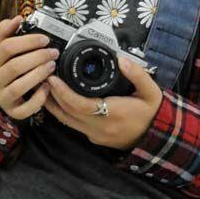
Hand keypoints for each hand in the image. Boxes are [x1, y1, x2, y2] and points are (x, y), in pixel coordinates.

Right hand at [0, 15, 59, 121]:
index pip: (7, 47)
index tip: (45, 38)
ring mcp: (2, 97)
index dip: (28, 41)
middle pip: (15, 67)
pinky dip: (37, 100)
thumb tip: (17, 17)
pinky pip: (24, 109)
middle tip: (53, 52)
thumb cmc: (3, 67)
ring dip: (38, 75)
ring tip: (52, 66)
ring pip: (18, 87)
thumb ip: (6, 31)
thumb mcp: (0, 48)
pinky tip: (47, 88)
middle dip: (37, 57)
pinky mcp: (12, 111)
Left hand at [44, 55, 163, 149]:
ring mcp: (95, 135)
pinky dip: (62, 112)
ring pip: (66, 121)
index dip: (63, 92)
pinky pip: (73, 125)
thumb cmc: (152, 113)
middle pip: (67, 113)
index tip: (53, 78)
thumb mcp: (151, 91)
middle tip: (43, 76)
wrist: (156, 137)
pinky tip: (56, 100)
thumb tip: (121, 59)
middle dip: (52, 95)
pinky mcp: (94, 138)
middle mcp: (100, 127)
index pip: (80, 105)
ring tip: (44, 87)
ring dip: (53, 105)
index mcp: (113, 114)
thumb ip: (137, 74)